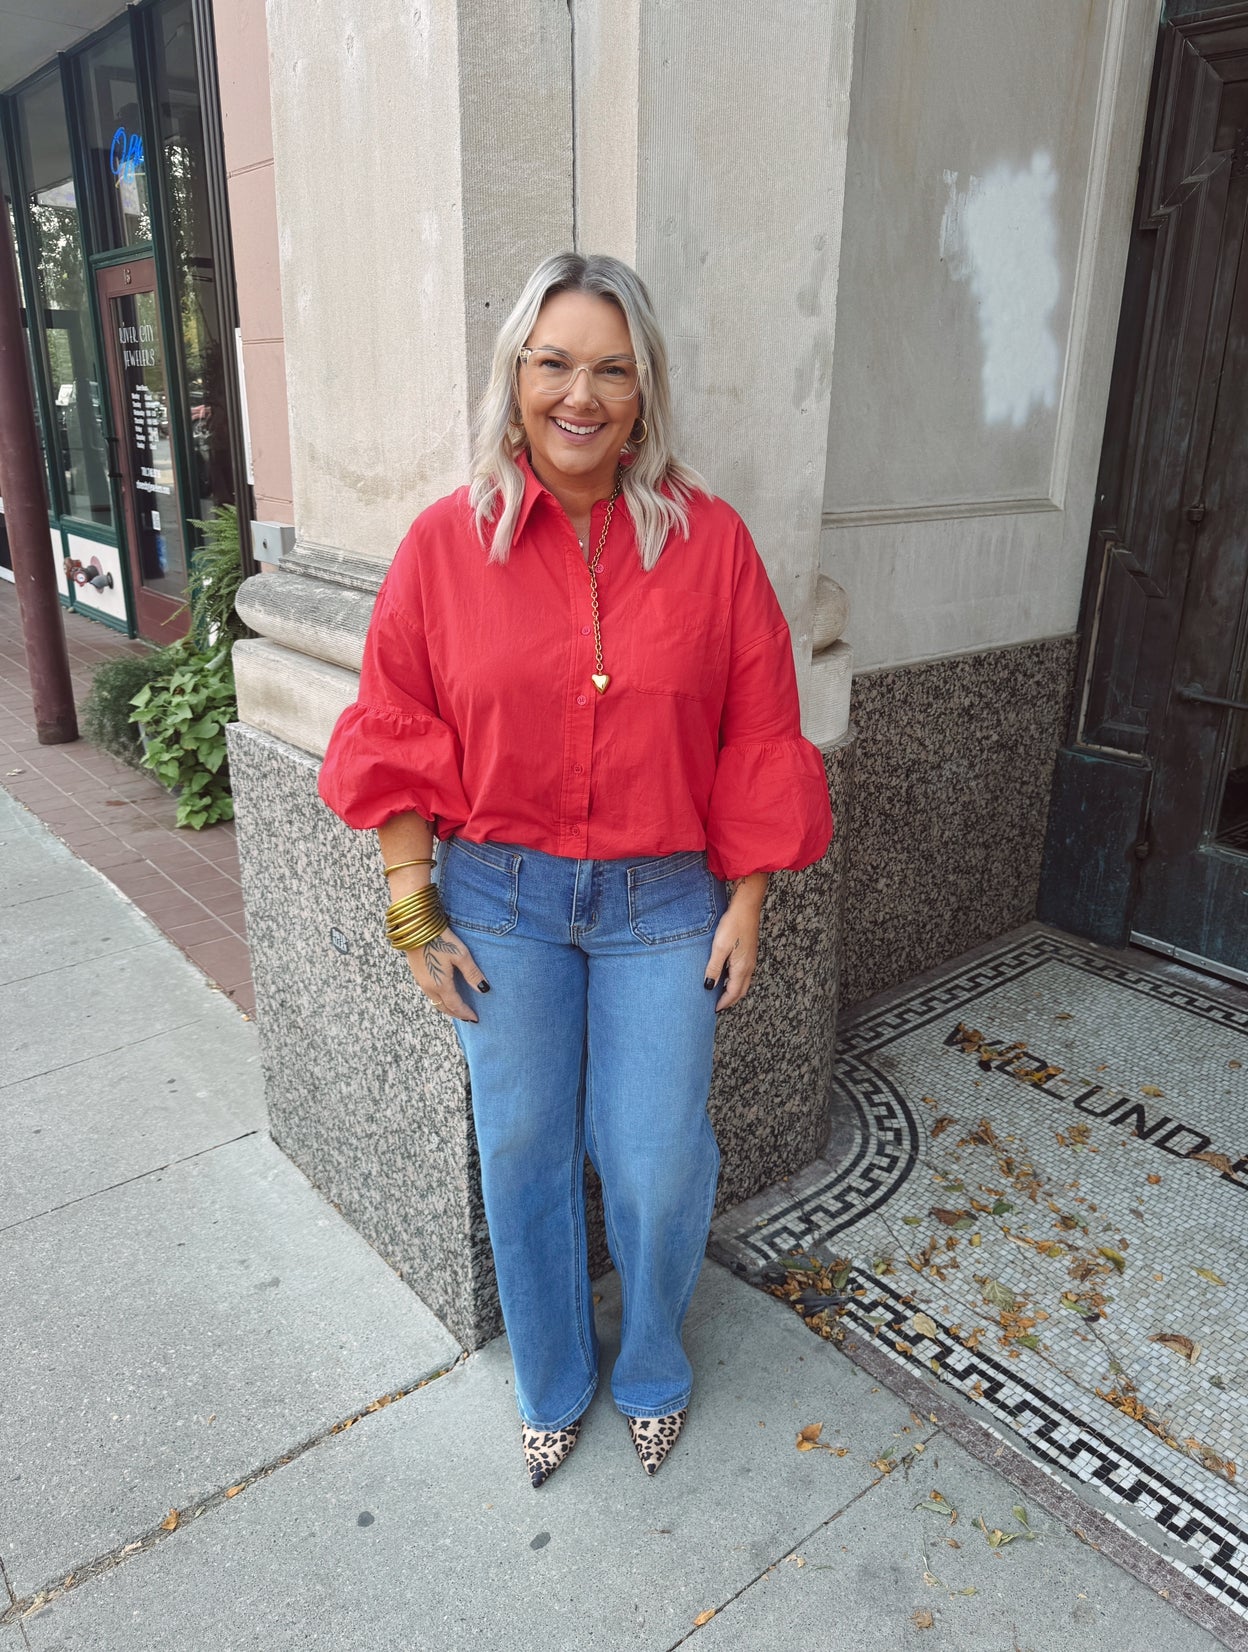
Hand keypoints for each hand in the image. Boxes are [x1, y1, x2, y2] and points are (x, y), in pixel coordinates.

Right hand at [404, 925, 489, 1020]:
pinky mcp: (417, 974)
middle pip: (443, 1007)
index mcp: (440, 985)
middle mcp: (429, 987)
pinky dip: (439, 999)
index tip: (475, 1018)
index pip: (455, 1005)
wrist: (415, 928)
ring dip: (446, 1007)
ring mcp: (421, 981)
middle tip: (467, 1017)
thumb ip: (472, 973)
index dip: (465, 1013)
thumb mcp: (461, 955)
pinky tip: (444, 994)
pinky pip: (429, 993)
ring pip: (435, 1001)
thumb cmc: (440, 940)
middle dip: (456, 1013)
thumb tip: (484, 989)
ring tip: (457, 1008)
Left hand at [704, 891, 763, 1011]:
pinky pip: (744, 973)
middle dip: (730, 1000)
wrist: (746, 907)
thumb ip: (714, 968)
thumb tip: (709, 986)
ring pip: (743, 982)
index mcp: (742, 968)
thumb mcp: (719, 947)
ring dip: (733, 990)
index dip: (724, 1003)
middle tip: (719, 1006)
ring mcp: (751, 959)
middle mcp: (749, 966)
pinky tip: (726, 975)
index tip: (714, 1010)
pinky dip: (736, 980)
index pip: (733, 992)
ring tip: (721, 993)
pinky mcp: (749, 952)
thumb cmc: (733, 925)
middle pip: (741, 990)